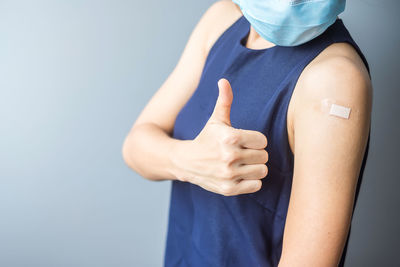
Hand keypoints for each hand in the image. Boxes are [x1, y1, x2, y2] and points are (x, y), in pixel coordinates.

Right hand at [175, 78, 268, 195]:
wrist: (186, 162)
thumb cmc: (206, 138)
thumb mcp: (216, 119)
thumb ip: (224, 101)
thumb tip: (223, 80)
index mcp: (230, 137)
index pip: (263, 141)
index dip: (255, 141)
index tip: (245, 142)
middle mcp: (229, 156)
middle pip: (264, 156)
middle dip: (255, 154)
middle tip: (243, 154)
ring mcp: (229, 174)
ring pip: (262, 171)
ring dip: (254, 168)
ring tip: (242, 164)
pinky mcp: (228, 189)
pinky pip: (256, 185)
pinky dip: (251, 181)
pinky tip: (240, 175)